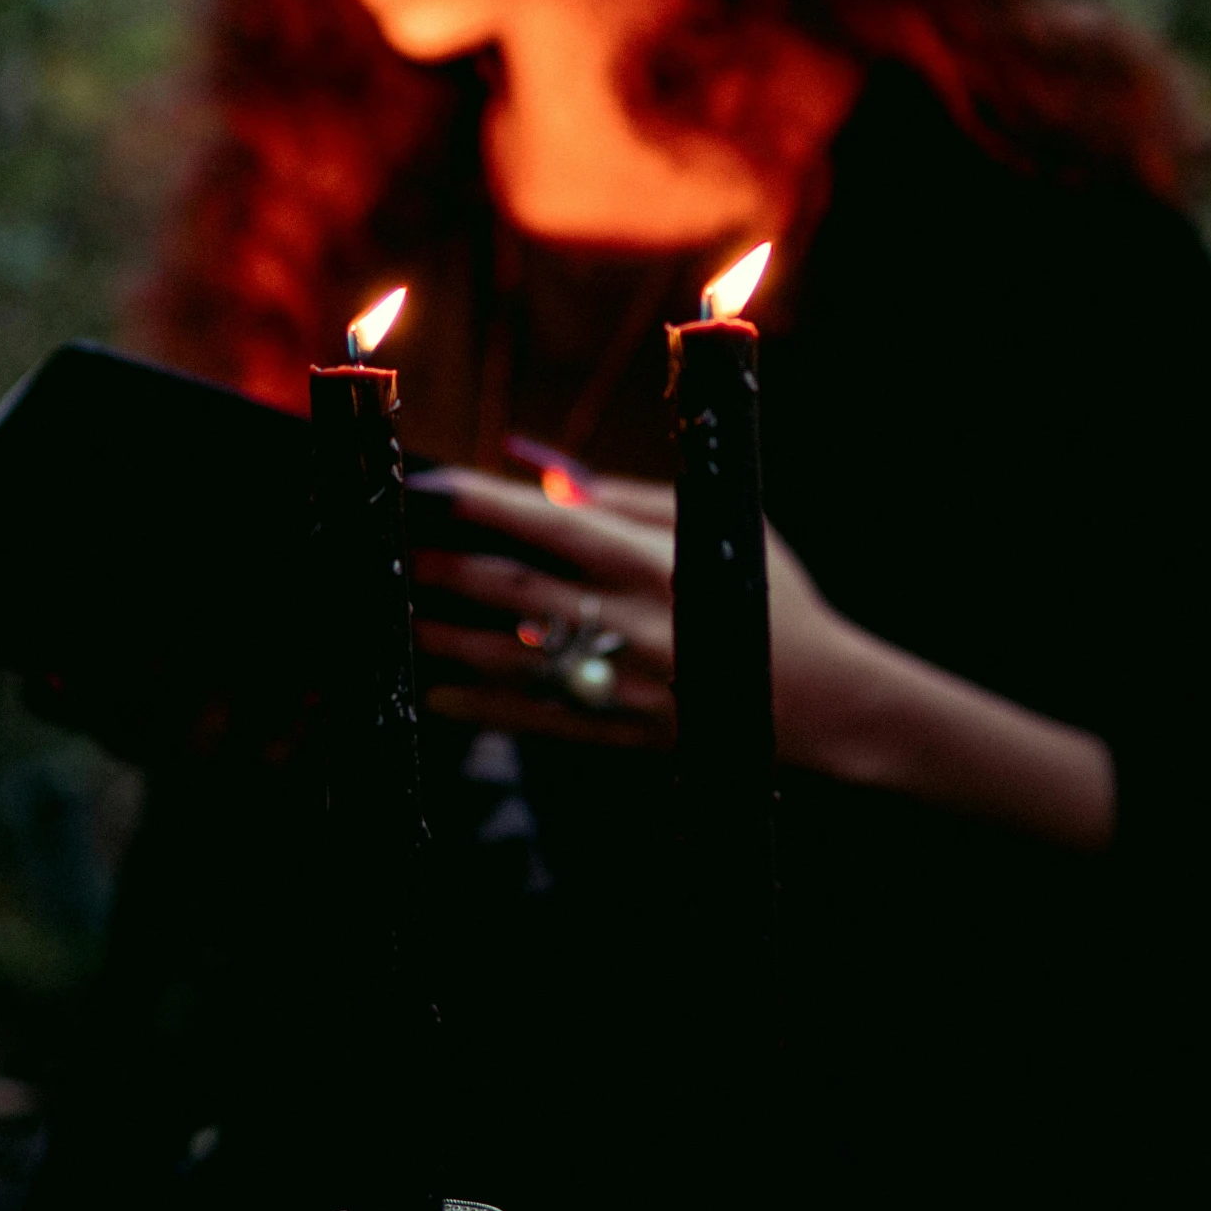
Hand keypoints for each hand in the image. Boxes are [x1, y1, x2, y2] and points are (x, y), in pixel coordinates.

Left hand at [409, 464, 871, 762]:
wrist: (826, 700)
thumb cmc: (763, 595)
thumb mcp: (709, 525)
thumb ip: (624, 499)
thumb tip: (545, 479)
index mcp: (650, 560)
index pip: (547, 522)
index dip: (481, 502)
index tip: (425, 484)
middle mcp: (630, 620)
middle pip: (512, 589)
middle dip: (441, 569)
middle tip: (384, 552)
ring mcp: (622, 682)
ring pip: (510, 658)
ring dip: (443, 639)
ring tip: (391, 619)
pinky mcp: (621, 731)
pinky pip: (535, 719)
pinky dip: (481, 706)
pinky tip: (433, 693)